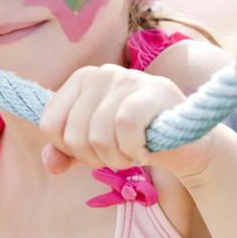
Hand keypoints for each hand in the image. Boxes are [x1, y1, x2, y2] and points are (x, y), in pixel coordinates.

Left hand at [39, 65, 221, 182]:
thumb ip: (64, 153)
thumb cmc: (133, 141)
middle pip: (74, 136)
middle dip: (95, 158)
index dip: (69, 150)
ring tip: (133, 153)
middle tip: (119, 154)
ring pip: (98, 136)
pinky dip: (134, 149)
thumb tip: (51, 165)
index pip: (50, 125)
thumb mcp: (91, 147)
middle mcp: (101, 72)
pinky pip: (125, 126)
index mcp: (80, 80)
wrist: (186, 144)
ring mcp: (128, 78)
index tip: (93, 150)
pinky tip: (145, 151)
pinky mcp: (154, 89)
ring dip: (116, 159)